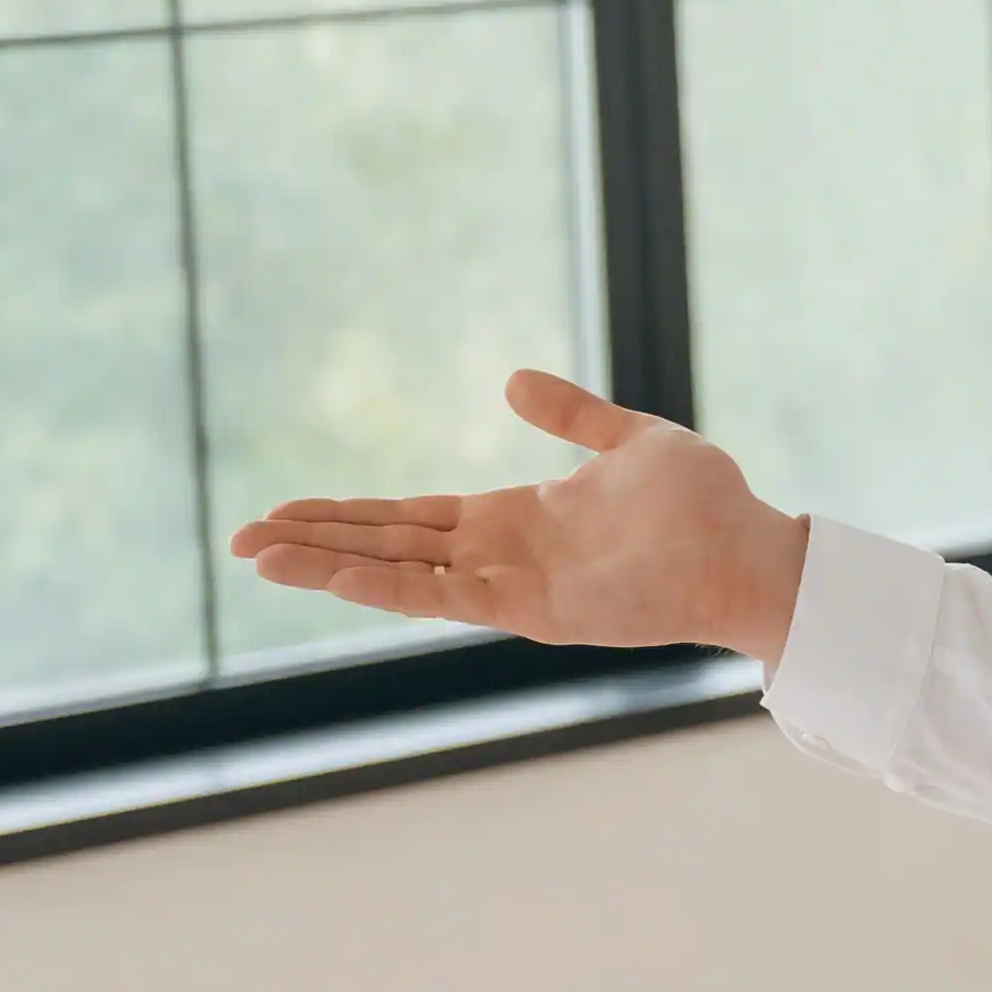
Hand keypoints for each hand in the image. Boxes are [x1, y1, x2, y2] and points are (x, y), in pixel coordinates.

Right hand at [226, 370, 816, 663]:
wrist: (751, 545)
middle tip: (241, 539)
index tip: (284, 512)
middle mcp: (500, 556)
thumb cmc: (703, 501)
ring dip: (330, 567)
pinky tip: (339, 577)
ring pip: (399, 576)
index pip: (407, 517)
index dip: (346, 515)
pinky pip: (447, 599)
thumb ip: (569, 415)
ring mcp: (512, 586)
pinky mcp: (533, 611)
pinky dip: (392, 588)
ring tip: (262, 557)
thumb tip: (511, 380)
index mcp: (513, 518)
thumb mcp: (627, 439)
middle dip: (314, 542)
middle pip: (385, 546)